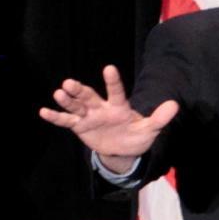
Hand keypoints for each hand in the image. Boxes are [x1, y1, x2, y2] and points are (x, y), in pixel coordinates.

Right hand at [38, 64, 179, 168]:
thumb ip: (159, 118)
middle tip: (68, 83)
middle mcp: (101, 107)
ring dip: (67, 100)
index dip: (113, 81)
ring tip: (58, 93)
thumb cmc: (136, 136)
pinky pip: (66, 121)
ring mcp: (89, 116)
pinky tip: (43, 111)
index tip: (109, 69)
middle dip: (79, 90)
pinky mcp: (80, 127)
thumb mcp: (150, 129)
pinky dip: (55, 117)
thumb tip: (175, 105)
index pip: (116, 91)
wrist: (123, 150)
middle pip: (89, 96)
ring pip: (76, 106)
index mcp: (119, 106)